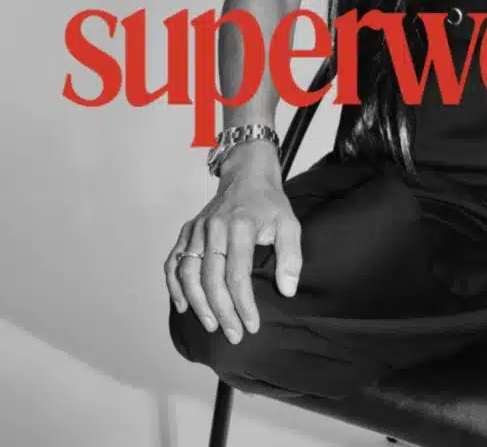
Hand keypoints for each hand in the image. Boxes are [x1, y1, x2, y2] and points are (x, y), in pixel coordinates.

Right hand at [163, 167, 301, 343]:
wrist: (247, 176)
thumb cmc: (269, 204)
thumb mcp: (289, 224)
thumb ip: (291, 256)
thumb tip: (287, 290)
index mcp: (240, 227)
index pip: (237, 275)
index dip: (243, 304)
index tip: (252, 326)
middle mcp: (213, 228)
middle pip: (211, 279)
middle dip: (222, 311)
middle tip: (233, 334)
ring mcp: (196, 229)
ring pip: (188, 273)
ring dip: (198, 304)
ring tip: (212, 325)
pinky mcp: (187, 231)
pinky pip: (173, 262)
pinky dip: (174, 286)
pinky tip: (182, 306)